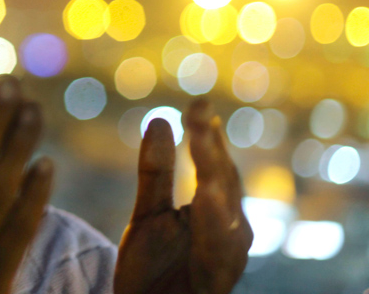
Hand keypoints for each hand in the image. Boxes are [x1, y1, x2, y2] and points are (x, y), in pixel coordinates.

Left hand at [114, 99, 253, 293]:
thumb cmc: (152, 267)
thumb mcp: (148, 213)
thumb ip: (156, 171)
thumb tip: (160, 119)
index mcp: (217, 211)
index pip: (214, 165)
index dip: (206, 134)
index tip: (197, 102)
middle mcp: (230, 231)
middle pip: (223, 181)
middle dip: (209, 146)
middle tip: (198, 112)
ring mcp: (226, 257)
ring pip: (226, 212)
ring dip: (215, 176)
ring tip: (204, 144)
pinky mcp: (215, 281)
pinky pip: (217, 251)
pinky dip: (215, 224)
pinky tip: (206, 198)